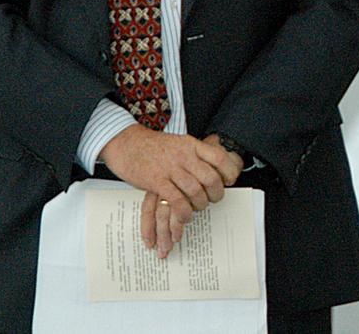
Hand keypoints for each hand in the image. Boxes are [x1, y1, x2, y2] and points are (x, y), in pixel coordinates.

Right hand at [100, 125, 241, 255]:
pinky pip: (177, 201)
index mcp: (192, 145)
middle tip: (214, 199)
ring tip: (198, 208)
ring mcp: (170, 168)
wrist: (128, 143)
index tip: (230, 180)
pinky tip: (185, 217)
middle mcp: (184, 156)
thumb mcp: (181, 142)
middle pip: (211, 178)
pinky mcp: (156, 181)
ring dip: (200, 204)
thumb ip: (198, 152)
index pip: (220, 158)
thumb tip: (218, 164)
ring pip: (195, 191)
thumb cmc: (155, 146)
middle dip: (216, 193)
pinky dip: (184, 212)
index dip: (229, 172)